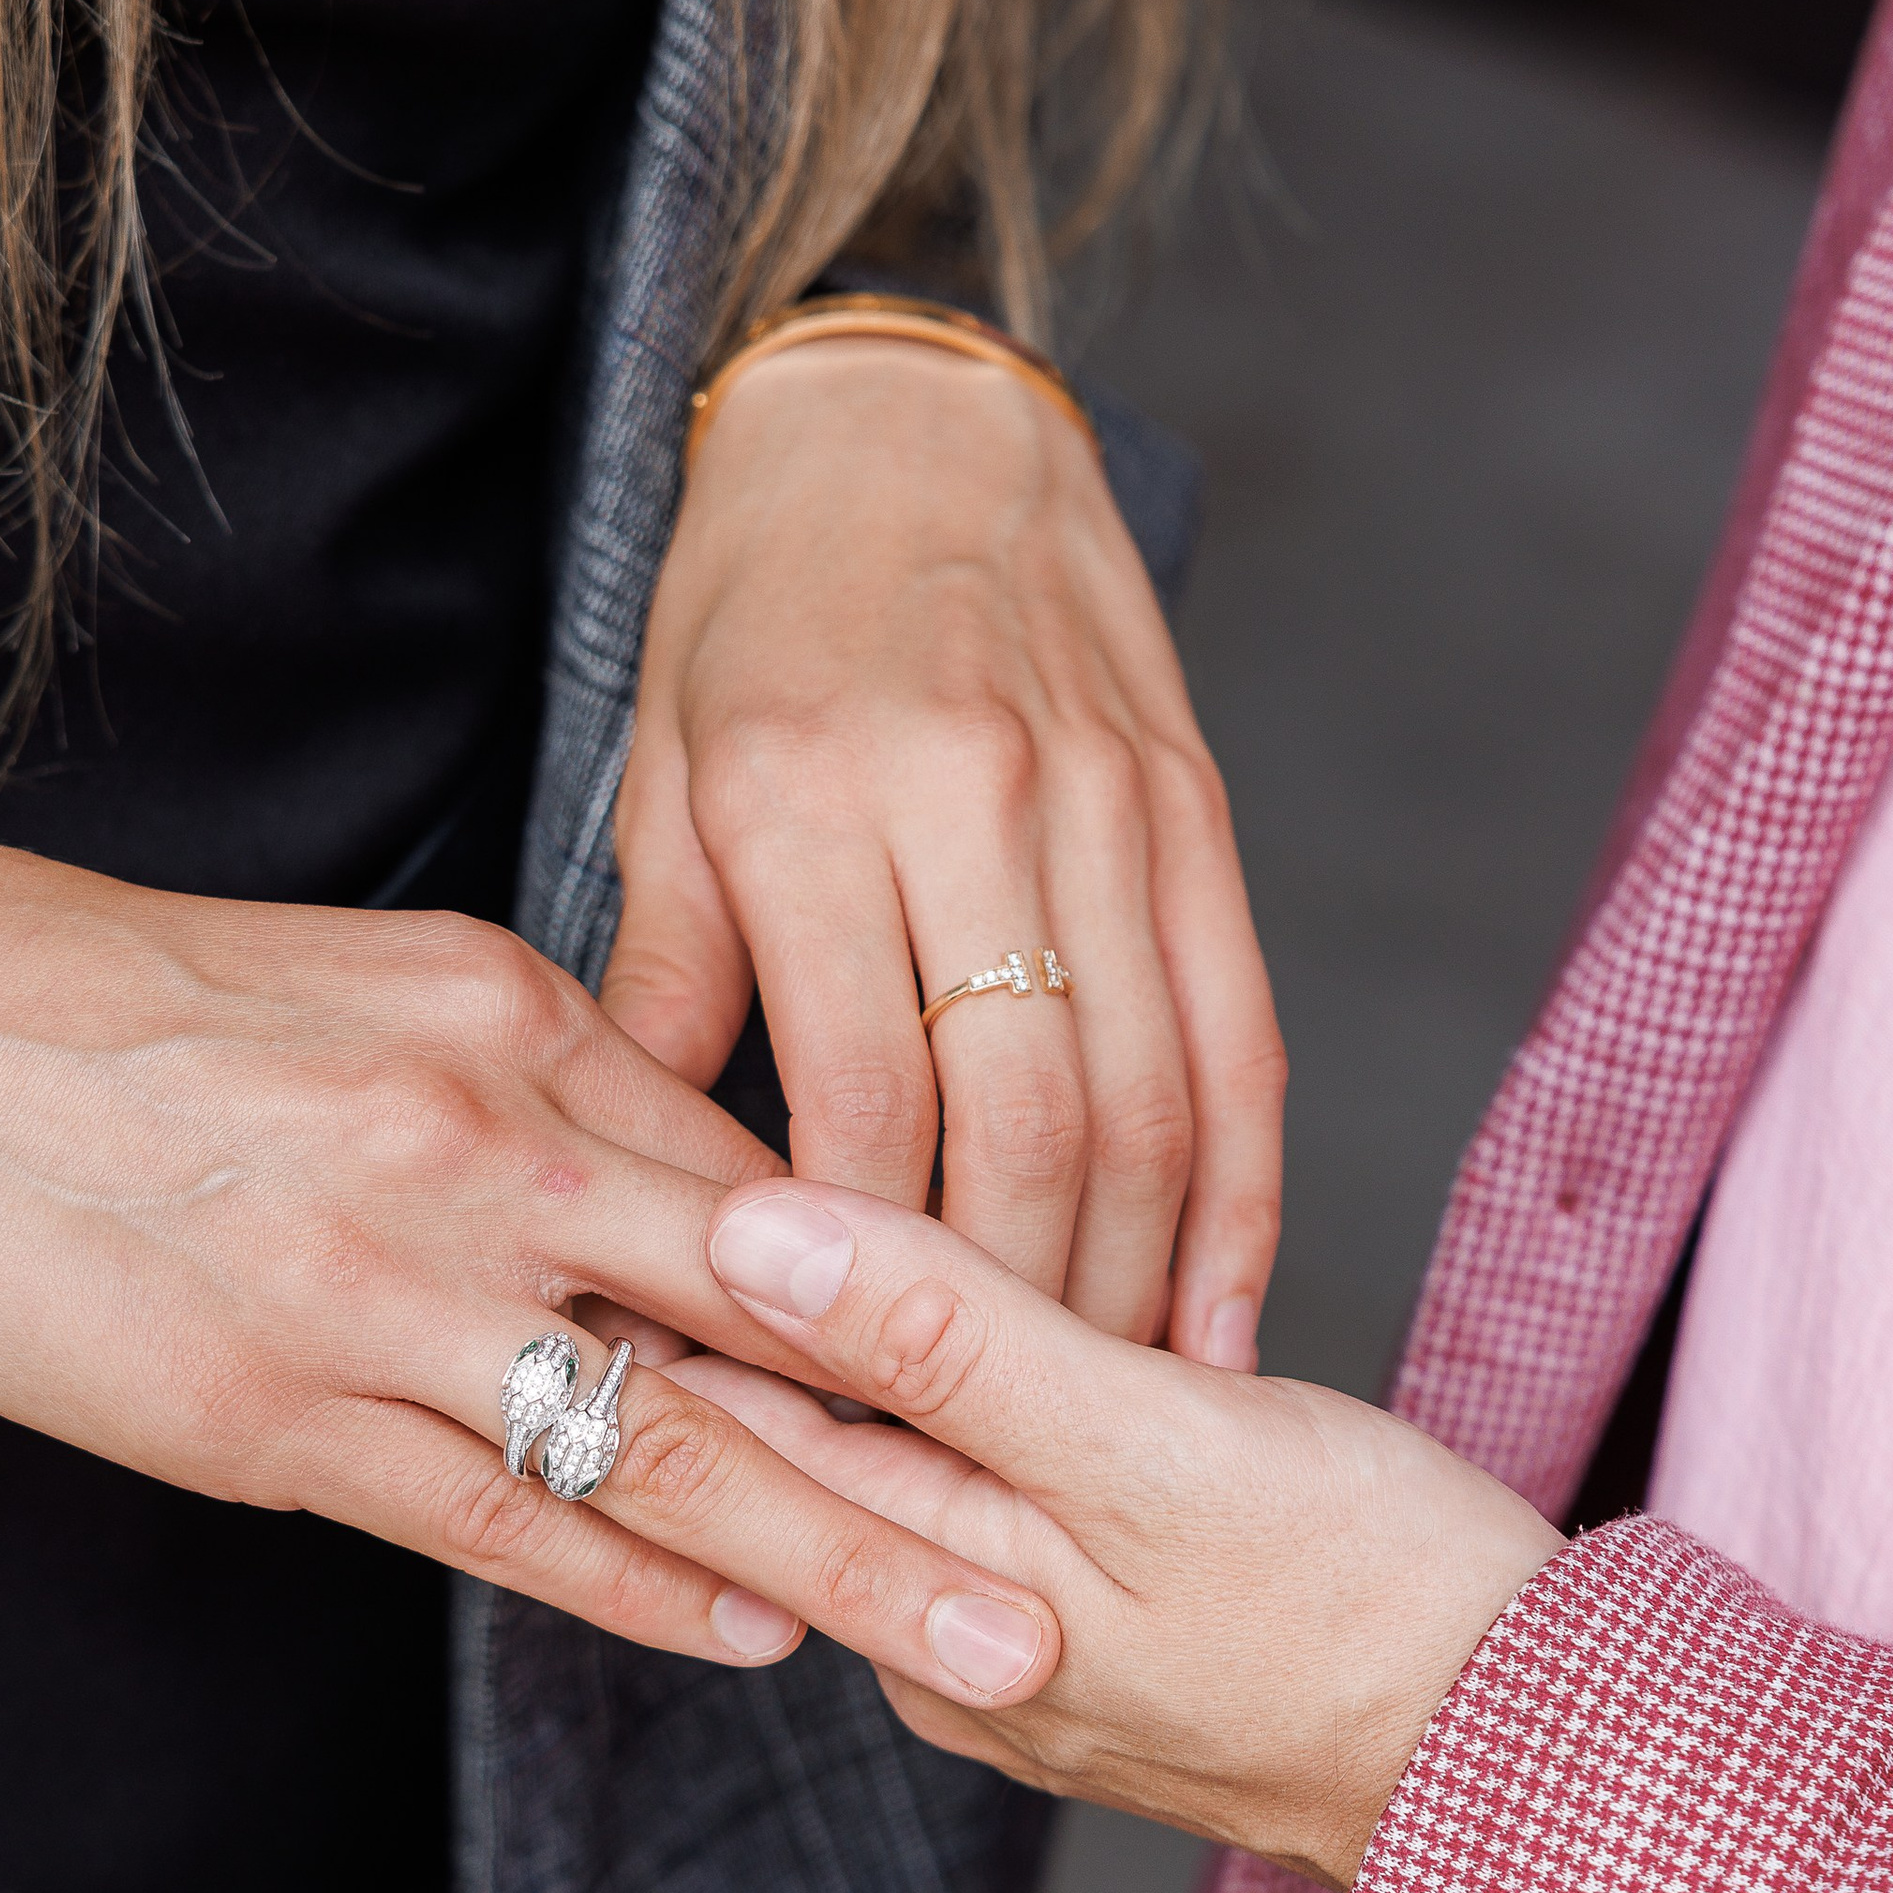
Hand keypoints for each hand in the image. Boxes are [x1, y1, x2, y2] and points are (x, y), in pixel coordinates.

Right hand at [0, 836, 1065, 1710]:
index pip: (766, 1178)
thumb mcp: (383, 985)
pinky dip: (637, 1588)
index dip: (911, 1298)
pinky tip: (754, 1634)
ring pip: (662, 1446)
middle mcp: (482, 1152)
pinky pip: (497, 1520)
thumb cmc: (133, 1001)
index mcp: (517, 1024)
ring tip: (984, 1641)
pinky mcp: (271, 1417)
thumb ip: (552, 1080)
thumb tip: (701, 1181)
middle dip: (945, 1445)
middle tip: (1098, 1549)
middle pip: (772, 1321)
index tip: (1045, 1382)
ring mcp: (382, 1295)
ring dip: (839, 1555)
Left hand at [601, 337, 1283, 1364]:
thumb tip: (651, 1201)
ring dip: (1128, 1286)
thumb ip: (670, 986)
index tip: (826, 1410)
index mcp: (807, 801)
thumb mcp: (663, 778)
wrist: (911, 422)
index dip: (856, 1284)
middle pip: (1023, 1124)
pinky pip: (1240, 1035)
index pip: (856, 1098)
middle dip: (1005, 1324)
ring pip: (1150, 1098)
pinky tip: (1215, 1318)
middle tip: (966, 1470)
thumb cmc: (753, 613)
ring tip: (1088, 1433)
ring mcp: (1107, 805)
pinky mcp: (1199, 813)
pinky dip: (1239, 1193)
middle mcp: (972, 802)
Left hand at [689, 1180, 1560, 1888]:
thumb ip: (946, 1339)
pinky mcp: (1101, 1633)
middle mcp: (937, 1642)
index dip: (672, 1279)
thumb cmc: (1367, 1606)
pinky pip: (982, 1501)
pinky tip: (949, 1328)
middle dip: (727, 1314)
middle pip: (796, 1446)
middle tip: (648, 1157)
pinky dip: (950, 1406)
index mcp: (923, 1594)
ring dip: (836, 1355)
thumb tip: (751, 1236)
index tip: (608, 1156)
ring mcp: (1014, 1648)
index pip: (738, 1418)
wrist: (1540, 1763)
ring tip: (764, 1207)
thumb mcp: (1146, 1448)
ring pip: (892, 1468)